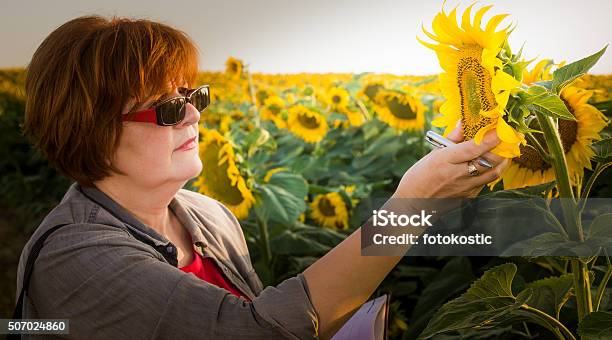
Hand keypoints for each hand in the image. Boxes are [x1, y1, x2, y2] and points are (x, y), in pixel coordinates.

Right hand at [393, 122, 509, 198]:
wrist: (414, 204)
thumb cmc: (419, 177)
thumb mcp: (431, 155)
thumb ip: (451, 139)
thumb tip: (464, 122)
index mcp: (445, 159)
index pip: (474, 147)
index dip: (491, 138)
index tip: (501, 128)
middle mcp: (457, 174)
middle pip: (490, 161)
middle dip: (503, 148)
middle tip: (509, 138)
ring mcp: (465, 188)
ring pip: (494, 173)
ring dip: (502, 160)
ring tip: (503, 151)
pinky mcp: (469, 197)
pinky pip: (486, 182)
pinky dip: (491, 172)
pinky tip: (489, 165)